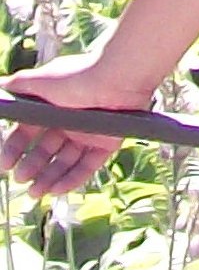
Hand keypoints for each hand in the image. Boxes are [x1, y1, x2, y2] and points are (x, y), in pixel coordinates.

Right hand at [0, 53, 155, 197]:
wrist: (117, 78)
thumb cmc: (78, 76)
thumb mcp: (40, 81)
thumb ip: (18, 86)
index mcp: (52, 106)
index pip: (28, 132)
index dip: (15, 148)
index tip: (6, 164)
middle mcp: (69, 121)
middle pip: (46, 150)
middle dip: (31, 166)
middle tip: (20, 179)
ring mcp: (88, 132)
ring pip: (65, 161)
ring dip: (48, 178)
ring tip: (35, 192)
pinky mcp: (106, 142)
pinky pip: (87, 166)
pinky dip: (72, 179)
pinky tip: (56, 190)